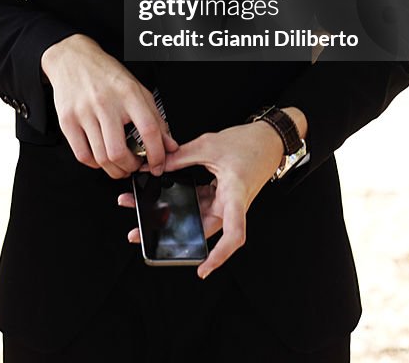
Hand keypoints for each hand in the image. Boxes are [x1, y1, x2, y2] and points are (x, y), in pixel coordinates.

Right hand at [40, 33, 177, 178]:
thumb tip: (169, 145)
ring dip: (115, 170)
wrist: (73, 58)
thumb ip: (156, 118)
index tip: (157, 165)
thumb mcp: (136, 89)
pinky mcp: (67, 121)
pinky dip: (95, 164)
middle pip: (119, 152)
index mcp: (128, 93)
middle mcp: (106, 103)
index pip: (148, 130)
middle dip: (131, 167)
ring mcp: (84, 113)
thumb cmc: (106, 74)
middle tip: (135, 165)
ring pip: (101, 158)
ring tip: (120, 164)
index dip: (156, 155)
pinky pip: (83, 155)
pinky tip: (101, 157)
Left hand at [117, 120, 289, 278]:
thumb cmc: (249, 144)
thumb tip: (157, 165)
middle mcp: (230, 205)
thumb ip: (181, 156)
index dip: (219, 256)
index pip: (233, 235)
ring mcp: (225, 202)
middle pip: (203, 230)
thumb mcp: (209, 146)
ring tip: (141, 211)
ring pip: (197, 218)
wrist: (268, 139)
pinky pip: (199, 205)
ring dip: (172, 216)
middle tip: (140, 234)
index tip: (202, 269)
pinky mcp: (221, 196)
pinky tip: (164, 196)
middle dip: (172, 235)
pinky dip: (182, 202)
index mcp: (234, 195)